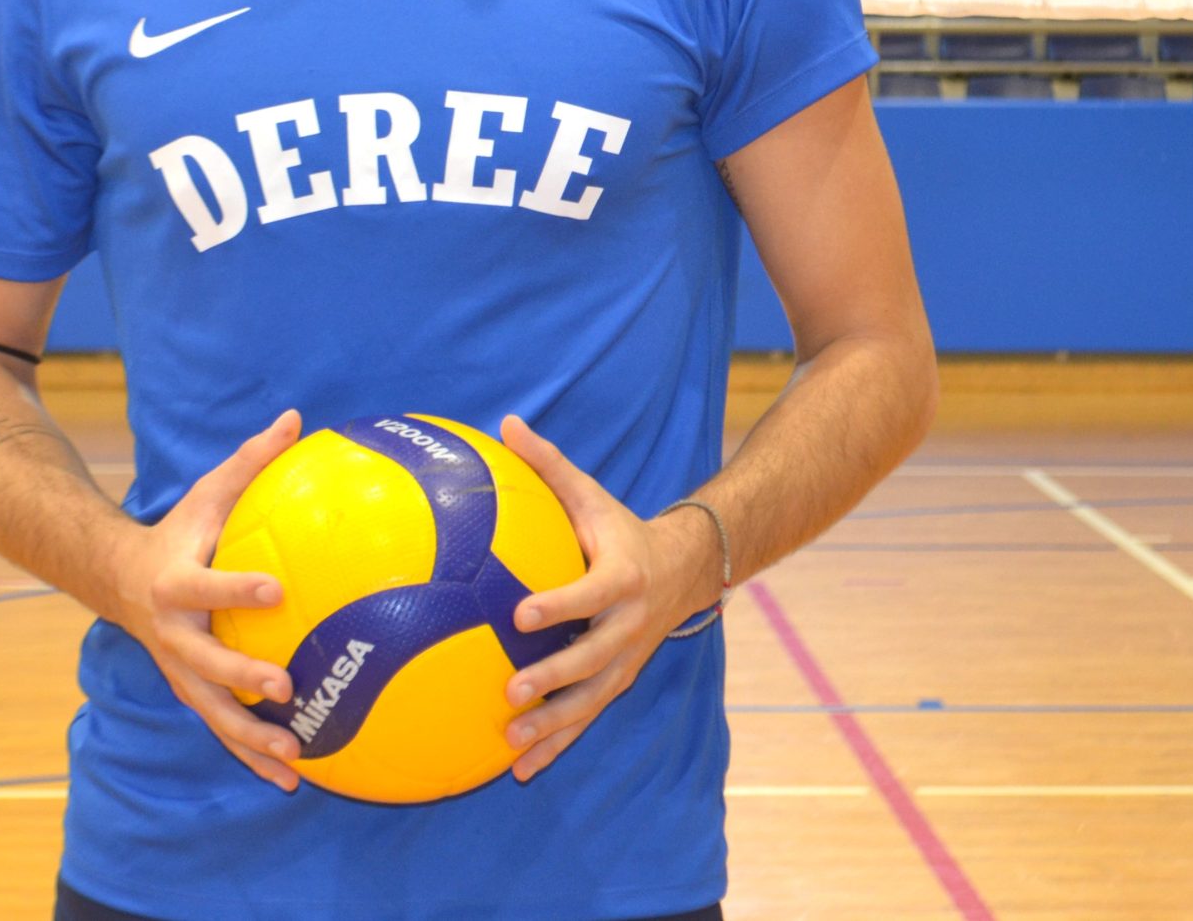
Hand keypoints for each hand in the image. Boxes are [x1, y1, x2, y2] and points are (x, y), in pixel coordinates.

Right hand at [110, 409, 306, 791]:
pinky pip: (221, 728)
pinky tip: (293, 779)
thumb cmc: (180, 529)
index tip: (277, 589)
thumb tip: (297, 417)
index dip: (238, 587)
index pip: (206, 586)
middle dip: (242, 677)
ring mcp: (178, 669)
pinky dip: (252, 756)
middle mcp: (172, 634)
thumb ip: (251, 461)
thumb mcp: (208, 493)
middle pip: (205, 663)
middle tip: (285, 688)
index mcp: (176, 582)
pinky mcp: (190, 691)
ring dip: (250, 739)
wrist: (118, 577)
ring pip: (212, 711)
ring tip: (296, 759)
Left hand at [496, 413, 722, 782]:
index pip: (588, 595)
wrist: (686, 568)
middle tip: (512, 691)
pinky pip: (587, 718)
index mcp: (621, 578)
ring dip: (554, 726)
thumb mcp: (591, 495)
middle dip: (554, 679)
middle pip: (593, 660)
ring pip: (591, 701)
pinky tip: (518, 770)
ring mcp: (627, 659)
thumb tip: (505, 423)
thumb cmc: (620, 527)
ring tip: (511, 744)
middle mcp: (628, 626)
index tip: (519, 614)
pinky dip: (557, 745)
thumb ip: (548, 465)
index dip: (558, 606)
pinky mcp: (619, 681)